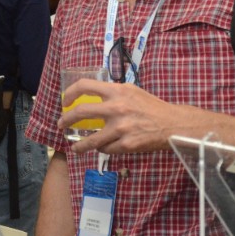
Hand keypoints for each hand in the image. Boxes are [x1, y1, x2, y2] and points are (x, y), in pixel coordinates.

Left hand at [59, 80, 174, 153]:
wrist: (173, 125)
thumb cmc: (151, 107)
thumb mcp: (131, 91)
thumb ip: (112, 93)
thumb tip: (90, 97)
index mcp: (117, 91)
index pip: (85, 86)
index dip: (71, 93)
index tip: (66, 102)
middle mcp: (116, 107)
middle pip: (81, 112)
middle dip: (66, 120)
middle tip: (61, 125)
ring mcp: (121, 128)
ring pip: (91, 140)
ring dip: (79, 145)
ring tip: (74, 147)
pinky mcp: (126, 145)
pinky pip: (106, 149)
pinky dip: (102, 149)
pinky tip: (102, 148)